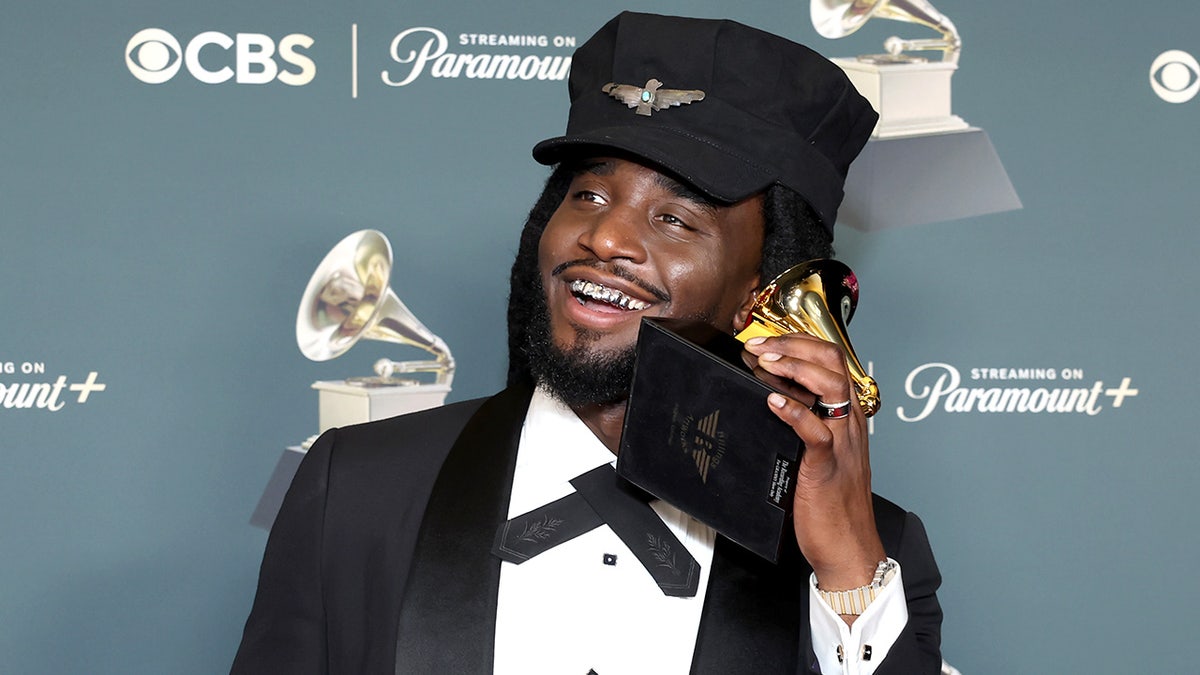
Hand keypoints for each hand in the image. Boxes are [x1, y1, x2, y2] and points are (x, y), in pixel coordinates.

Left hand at [743, 334, 884, 593]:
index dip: (799, 341)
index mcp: (847, 417)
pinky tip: (773, 401)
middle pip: (833, 361)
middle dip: (793, 343)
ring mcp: (842, 442)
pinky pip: (817, 430)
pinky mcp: (827, 465)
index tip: (767, 338)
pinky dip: (794, 411)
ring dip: (795, 366)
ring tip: (765, 361)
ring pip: (831, 385)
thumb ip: (804, 424)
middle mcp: (849, 423)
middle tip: (759, 343)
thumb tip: (772, 398)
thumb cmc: (831, 505)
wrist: (849, 548)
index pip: (832, 360)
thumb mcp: (820, 454)